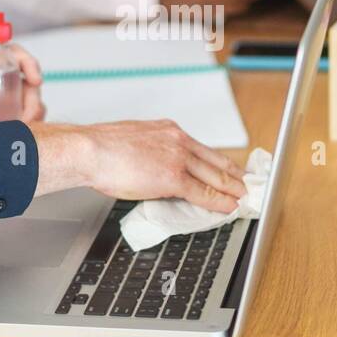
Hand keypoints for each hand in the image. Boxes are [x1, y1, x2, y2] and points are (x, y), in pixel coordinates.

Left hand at [0, 45, 45, 124]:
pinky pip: (36, 121)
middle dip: (35, 92)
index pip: (9, 55)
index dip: (25, 60)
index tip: (32, 76)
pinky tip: (21, 134)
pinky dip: (35, 126)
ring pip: (35, 100)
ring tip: (19, 127)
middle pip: (28, 76)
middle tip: (32, 109)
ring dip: (33, 112)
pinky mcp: (15, 124)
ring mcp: (9, 105)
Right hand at [29, 120, 245, 213]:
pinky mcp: (173, 177)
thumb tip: (154, 164)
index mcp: (168, 130)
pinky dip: (219, 201)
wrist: (90, 150)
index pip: (203, 149)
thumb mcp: (134, 139)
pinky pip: (203, 192)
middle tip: (247, 184)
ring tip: (244, 197)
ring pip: (215, 176)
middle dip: (234, 175)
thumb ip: (151, 150)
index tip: (230, 169)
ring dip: (232, 189)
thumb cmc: (102, 147)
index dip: (220, 162)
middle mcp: (178, 140)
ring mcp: (178, 158)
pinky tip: (228, 206)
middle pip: (216, 161)